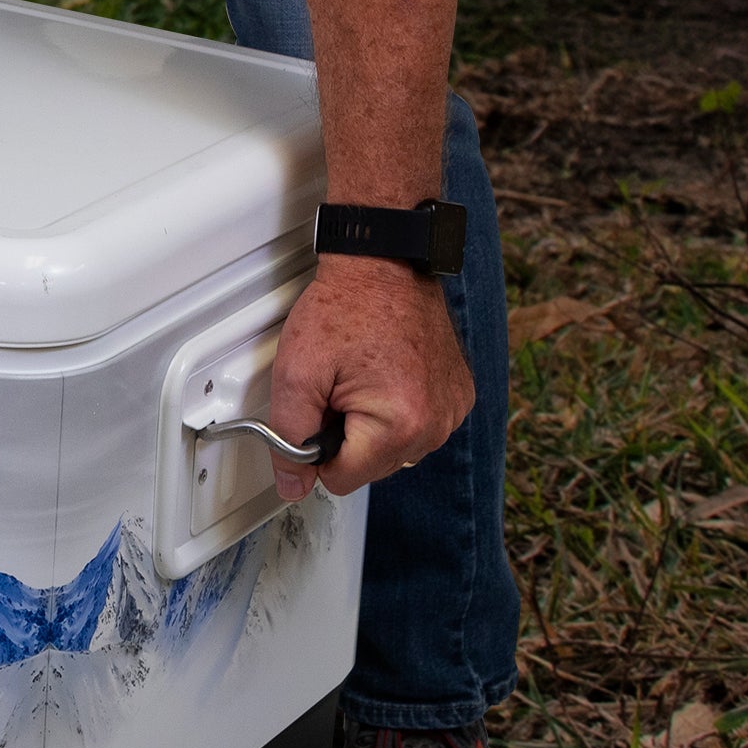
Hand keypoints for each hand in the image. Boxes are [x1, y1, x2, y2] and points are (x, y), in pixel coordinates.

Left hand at [265, 258, 472, 500]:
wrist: (383, 264)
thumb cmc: (345, 307)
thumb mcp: (296, 373)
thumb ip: (288, 437)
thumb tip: (292, 483)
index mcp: (400, 425)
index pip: (341, 480)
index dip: (317, 450)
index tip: (318, 410)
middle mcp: (437, 424)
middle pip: (370, 467)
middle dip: (346, 435)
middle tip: (340, 386)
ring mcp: (452, 410)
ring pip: (393, 451)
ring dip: (372, 425)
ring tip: (362, 377)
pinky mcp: (458, 395)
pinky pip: (417, 426)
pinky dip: (397, 410)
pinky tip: (385, 375)